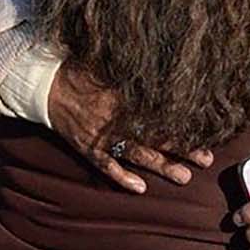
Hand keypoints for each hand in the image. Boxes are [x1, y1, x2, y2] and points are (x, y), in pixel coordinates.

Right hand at [46, 61, 212, 194]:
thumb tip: (165, 60)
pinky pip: (106, 167)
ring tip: (185, 177)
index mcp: (122, 95)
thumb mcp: (108, 63)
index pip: (159, 112)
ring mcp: (100, 136)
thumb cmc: (80, 69)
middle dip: (182, 148)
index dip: (182, 121)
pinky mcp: (87, 148)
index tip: (204, 127)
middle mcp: (114, 118)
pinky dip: (122, 178)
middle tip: (206, 159)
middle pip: (154, 136)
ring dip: (161, 167)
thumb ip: (135, 69)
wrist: (43, 84)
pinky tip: (140, 188)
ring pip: (136, 155)